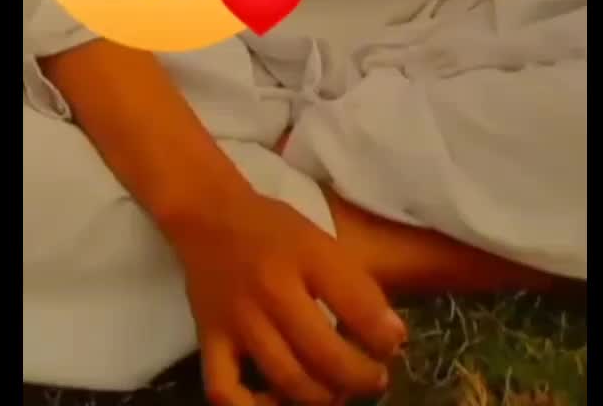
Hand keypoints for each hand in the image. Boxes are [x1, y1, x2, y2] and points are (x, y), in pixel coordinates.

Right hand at [173, 187, 406, 405]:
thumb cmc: (273, 227)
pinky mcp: (209, 339)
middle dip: (360, 376)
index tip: (393, 344)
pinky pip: (226, 391)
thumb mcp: (320, 238)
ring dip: (322, 396)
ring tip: (338, 391)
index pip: (356, 303)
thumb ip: (352, 283)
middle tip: (374, 378)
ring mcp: (238, 320)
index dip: (384, 335)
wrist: (208, 215)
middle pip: (323, 353)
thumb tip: (390, 336)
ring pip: (286, 378)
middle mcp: (272, 290)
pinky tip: (276, 402)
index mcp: (305, 255)